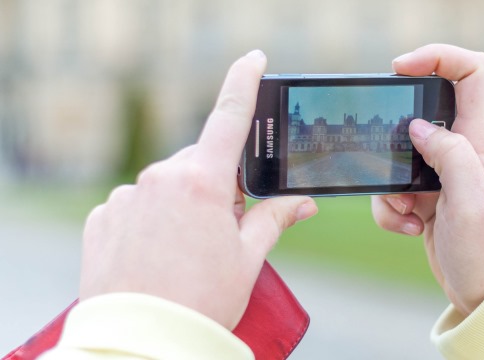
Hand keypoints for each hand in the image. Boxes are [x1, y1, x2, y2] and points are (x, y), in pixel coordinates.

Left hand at [79, 50, 317, 328]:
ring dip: (182, 206)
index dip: (243, 83)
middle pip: (200, 166)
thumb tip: (301, 202)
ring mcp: (126, 197)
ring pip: (166, 187)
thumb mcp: (248, 258)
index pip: (229, 118)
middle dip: (218, 188)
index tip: (253, 60)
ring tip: (185, 254)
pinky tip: (156, 255)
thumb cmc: (202, 302)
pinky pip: (135, 205)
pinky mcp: (102, 217)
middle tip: (225, 231)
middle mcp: (159, 179)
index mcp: (202, 183)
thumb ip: (274, 218)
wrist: (142, 341)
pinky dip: (150, 221)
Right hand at [372, 44, 483, 314]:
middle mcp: (463, 151)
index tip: (402, 68)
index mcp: (481, 142)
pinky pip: (392, 189)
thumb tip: (418, 127)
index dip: (438, 57)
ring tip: (412, 212)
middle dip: (395, 131)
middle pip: (422, 109)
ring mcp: (443, 174)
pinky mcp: (427, 197)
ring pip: (399, 154)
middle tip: (388, 154)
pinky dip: (390, 209)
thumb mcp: (474, 203)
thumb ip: (450, 156)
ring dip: (389, 185)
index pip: (472, 73)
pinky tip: (412, 227)